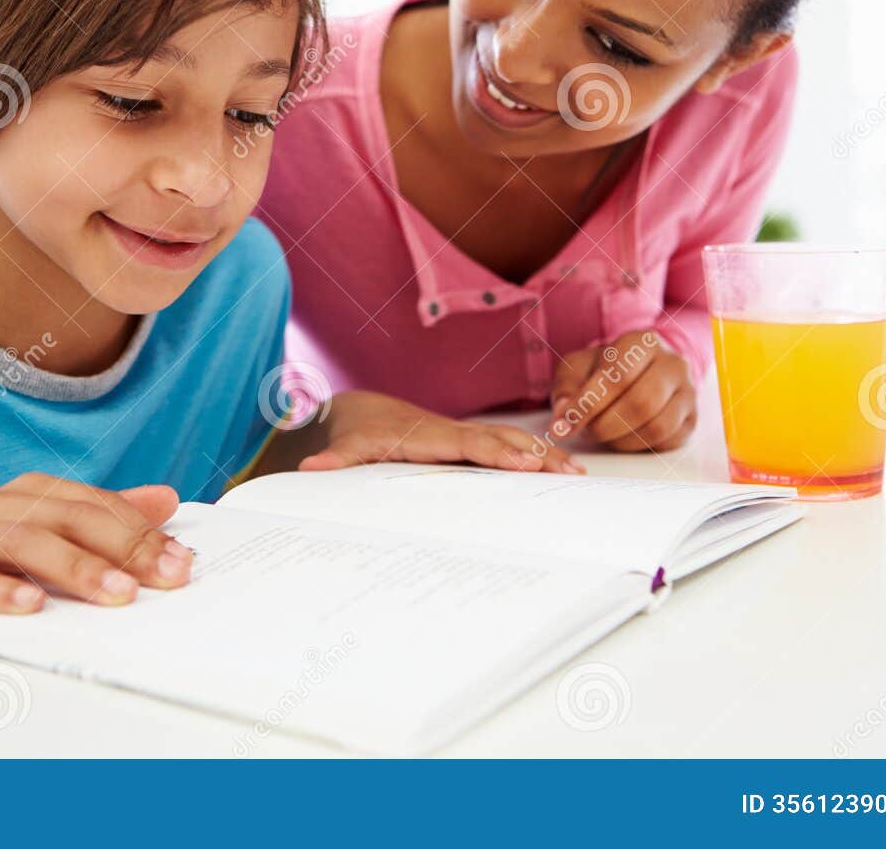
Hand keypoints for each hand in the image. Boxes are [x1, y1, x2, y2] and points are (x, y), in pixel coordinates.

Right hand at [0, 474, 191, 644]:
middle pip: (69, 518)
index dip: (142, 532)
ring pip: (23, 541)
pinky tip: (29, 606)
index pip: (97, 506)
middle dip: (122, 548)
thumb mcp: (53, 541)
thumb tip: (167, 499)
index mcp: (34, 494)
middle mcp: (0, 506)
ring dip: (74, 568)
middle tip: (159, 578)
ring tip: (113, 593)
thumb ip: (107, 520)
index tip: (179, 562)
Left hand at [293, 390, 581, 473]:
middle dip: (532, 454)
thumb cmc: (359, 432)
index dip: (495, 452)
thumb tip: (310, 467)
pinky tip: (562, 470)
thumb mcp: (345, 446)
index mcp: (426, 435)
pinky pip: (507, 446)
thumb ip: (334, 458)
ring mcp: (464, 435)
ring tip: (575, 474)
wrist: (364, 412)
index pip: (466, 444)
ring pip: (509, 441)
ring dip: (542, 456)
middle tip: (566, 470)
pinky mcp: (470, 442)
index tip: (523, 462)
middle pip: (498, 440)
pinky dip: (535, 456)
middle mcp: (451, 432)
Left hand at [549, 330, 697, 452]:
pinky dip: (638, 447)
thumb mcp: (578, 368)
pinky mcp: (691, 419)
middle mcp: (673, 364)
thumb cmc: (605, 369)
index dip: (588, 404)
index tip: (564, 425)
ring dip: (621, 439)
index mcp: (643, 342)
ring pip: (657, 426)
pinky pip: (667, 442)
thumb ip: (566, 389)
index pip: (618, 375)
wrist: (639, 372)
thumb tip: (562, 417)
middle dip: (605, 425)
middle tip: (585, 432)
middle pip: (641, 402)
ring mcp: (687, 392)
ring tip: (602, 433)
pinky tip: (622, 438)